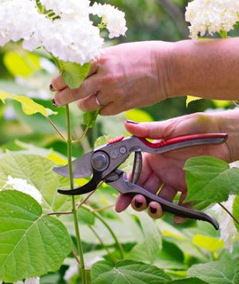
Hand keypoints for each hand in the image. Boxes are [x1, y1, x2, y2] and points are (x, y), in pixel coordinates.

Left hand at [50, 41, 171, 114]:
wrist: (169, 68)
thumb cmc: (143, 55)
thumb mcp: (117, 52)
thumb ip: (98, 62)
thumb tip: (79, 70)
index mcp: (102, 59)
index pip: (72, 71)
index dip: (59, 79)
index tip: (54, 84)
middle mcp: (105, 77)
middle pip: (73, 91)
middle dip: (61, 97)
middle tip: (56, 99)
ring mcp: (113, 93)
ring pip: (85, 105)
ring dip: (81, 104)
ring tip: (83, 101)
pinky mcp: (122, 105)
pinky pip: (102, 111)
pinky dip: (99, 108)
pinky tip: (103, 102)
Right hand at [115, 113, 230, 221]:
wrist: (222, 134)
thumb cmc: (194, 127)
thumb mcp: (169, 128)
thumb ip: (148, 130)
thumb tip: (126, 125)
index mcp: (153, 158)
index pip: (135, 175)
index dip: (126, 187)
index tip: (120, 198)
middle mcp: (162, 171)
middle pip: (145, 190)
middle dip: (138, 200)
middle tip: (138, 203)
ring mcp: (176, 181)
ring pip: (161, 200)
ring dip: (156, 207)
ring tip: (155, 208)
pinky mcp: (192, 188)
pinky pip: (184, 204)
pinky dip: (181, 213)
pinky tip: (178, 216)